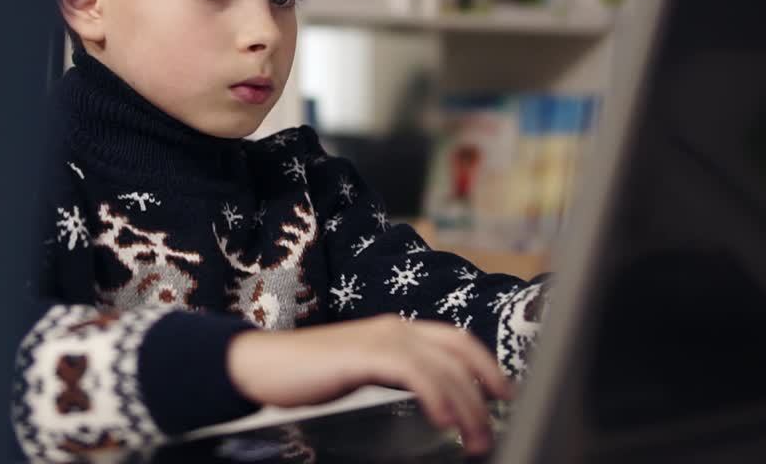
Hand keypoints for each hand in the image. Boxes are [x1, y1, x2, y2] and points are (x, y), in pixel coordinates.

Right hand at [226, 315, 510, 455]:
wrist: (262, 365)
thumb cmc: (308, 375)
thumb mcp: (364, 372)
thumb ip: (396, 376)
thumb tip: (431, 399)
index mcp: (396, 330)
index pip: (456, 340)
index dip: (485, 365)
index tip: (503, 395)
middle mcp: (395, 327)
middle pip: (459, 351)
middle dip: (484, 389)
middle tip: (494, 426)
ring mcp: (381, 338)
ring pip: (443, 366)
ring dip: (466, 405)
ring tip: (474, 437)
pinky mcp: (365, 354)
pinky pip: (415, 372)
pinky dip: (437, 396)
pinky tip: (443, 420)